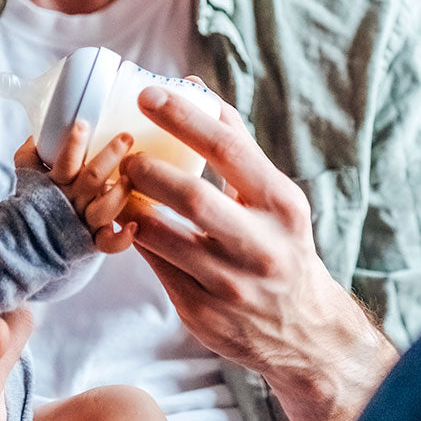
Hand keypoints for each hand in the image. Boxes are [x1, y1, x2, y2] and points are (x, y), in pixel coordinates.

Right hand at [16, 124, 135, 252]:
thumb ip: (30, 154)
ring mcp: (83, 222)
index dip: (74, 144)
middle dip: (110, 156)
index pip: (65, 161)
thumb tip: (36, 135)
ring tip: (129, 178)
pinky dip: (122, 238)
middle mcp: (72, 201)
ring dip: (119, 194)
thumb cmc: (33, 202)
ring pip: (104, 209)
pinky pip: (109, 243)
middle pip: (92, 178)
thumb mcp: (27, 175)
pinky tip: (134, 226)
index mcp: (55, 183)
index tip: (83, 125)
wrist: (28, 242)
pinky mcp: (93, 241)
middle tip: (126, 137)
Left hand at [123, 83, 396, 420]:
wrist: (304, 332)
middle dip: (148, 170)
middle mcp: (261, 245)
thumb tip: (191, 87)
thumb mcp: (273, 195)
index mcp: (281, 204)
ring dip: (129, 206)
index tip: (146, 94)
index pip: (228, 149)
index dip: (183, 118)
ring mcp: (230, 284)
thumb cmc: (279, 243)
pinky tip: (121, 220)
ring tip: (116, 186)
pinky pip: (153, 265)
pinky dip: (132, 238)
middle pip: (192, 197)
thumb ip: (235, 143)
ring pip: (161, 236)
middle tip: (125, 155)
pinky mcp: (201, 311)